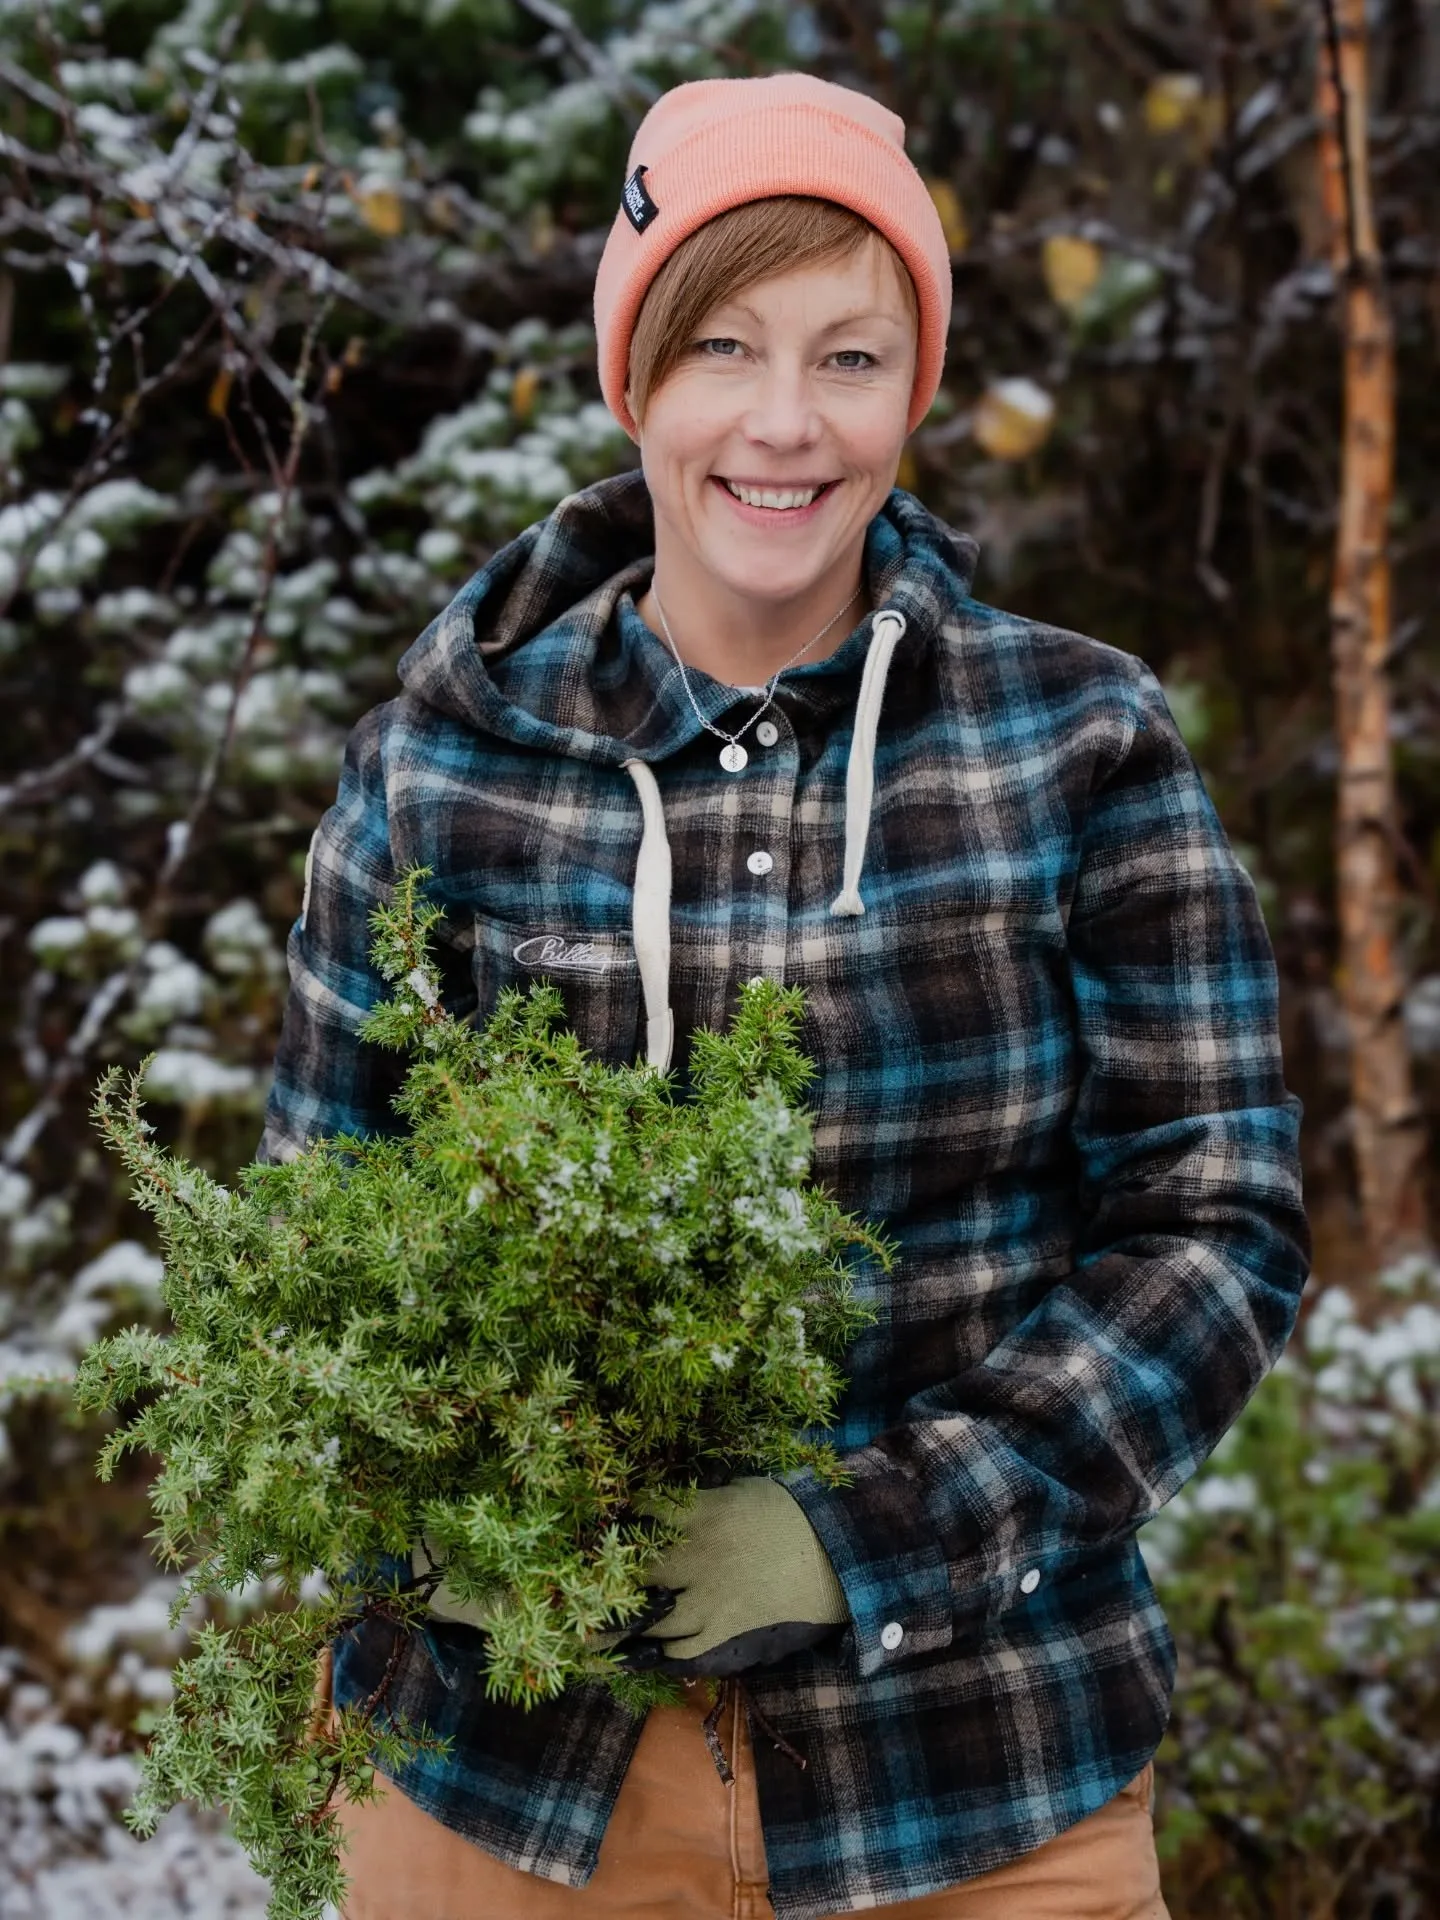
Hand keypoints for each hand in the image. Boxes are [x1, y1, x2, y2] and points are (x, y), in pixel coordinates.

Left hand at [620, 1476, 848, 1677]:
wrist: (834, 1555)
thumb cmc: (792, 1513)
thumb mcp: (745, 1488)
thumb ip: (707, 1497)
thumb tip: (679, 1505)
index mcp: (704, 1513)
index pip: (649, 1510)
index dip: (632, 1514)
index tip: (623, 1517)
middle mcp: (698, 1557)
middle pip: (642, 1569)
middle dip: (622, 1573)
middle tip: (608, 1576)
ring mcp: (711, 1598)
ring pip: (655, 1617)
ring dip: (636, 1618)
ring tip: (617, 1621)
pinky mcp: (726, 1628)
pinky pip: (685, 1647)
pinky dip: (667, 1646)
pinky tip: (659, 1641)